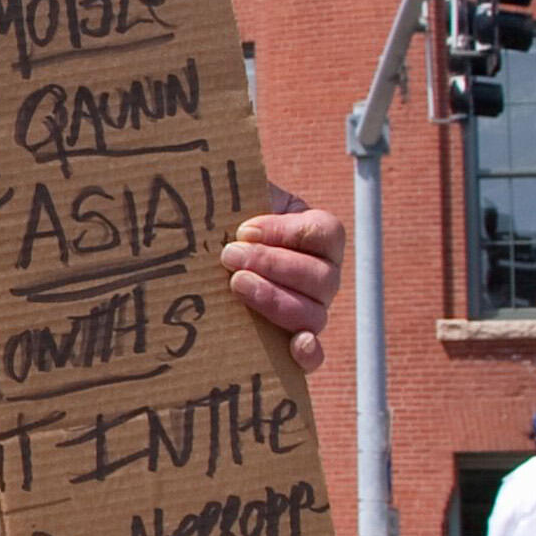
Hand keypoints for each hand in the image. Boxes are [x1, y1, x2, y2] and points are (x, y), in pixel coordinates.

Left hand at [225, 195, 343, 371]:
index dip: (286, 232)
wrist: (210, 259)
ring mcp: (312, 312)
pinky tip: (294, 345)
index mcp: (319, 237)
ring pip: (314, 313)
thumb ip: (242, 190)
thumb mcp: (240, 200)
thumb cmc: (228, 224)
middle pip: (320, 276)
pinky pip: (314, 356)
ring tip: (236, 285)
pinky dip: (308, 354)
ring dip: (275, 299)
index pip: (324, 233)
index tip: (244, 229)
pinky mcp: (293, 344)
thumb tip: (223, 180)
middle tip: (229, 256)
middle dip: (272, 264)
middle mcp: (324, 277)